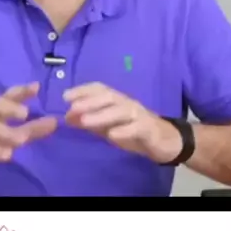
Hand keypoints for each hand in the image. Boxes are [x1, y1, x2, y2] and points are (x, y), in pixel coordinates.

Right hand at [0, 83, 56, 172]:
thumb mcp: (5, 132)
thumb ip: (30, 129)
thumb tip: (54, 122)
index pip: (6, 96)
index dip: (21, 91)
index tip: (37, 87)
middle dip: (9, 107)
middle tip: (26, 113)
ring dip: (4, 132)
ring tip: (21, 139)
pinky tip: (6, 155)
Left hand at [63, 83, 182, 163]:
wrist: (166, 141)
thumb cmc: (133, 131)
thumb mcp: (108, 127)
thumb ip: (89, 122)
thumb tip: (67, 117)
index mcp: (117, 101)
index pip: (100, 89)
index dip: (83, 90)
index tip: (65, 96)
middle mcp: (128, 103)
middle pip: (109, 97)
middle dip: (89, 101)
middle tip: (72, 108)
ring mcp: (139, 115)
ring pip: (121, 110)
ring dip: (101, 115)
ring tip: (84, 121)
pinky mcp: (149, 129)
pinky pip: (137, 127)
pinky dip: (124, 130)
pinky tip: (112, 135)